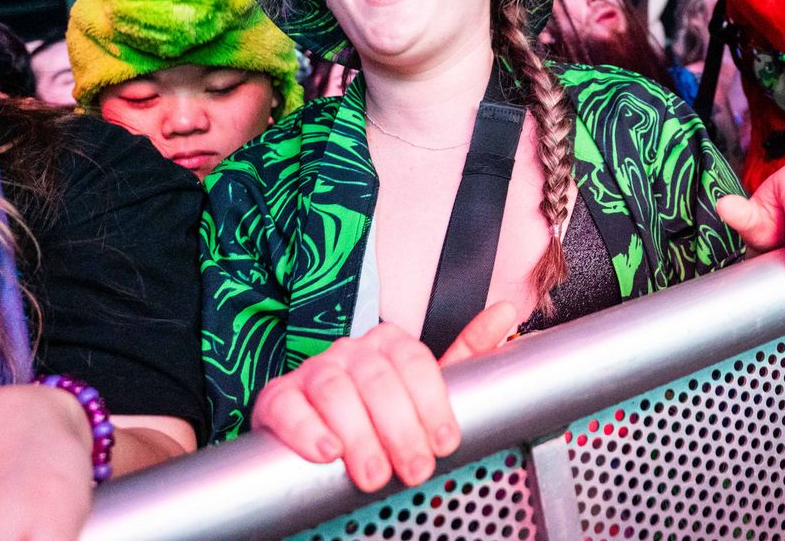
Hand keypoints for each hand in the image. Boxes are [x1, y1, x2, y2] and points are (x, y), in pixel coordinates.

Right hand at [249, 306, 516, 492]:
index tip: (445, 441)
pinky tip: (326, 452)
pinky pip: (288, 406)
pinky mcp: (278, 397)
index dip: (432, 403)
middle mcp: (351, 350)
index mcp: (390, 343)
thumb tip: (506, 311)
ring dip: (357, 435)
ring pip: (335, 390)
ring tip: (372, 473)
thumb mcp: (425, 388)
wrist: (320, 432)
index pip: (415, 362)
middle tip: (412, 470)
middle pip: (378, 380)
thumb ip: (467, 354)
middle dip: (400, 430)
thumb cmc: (379, 411)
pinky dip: (307, 429)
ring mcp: (312, 371)